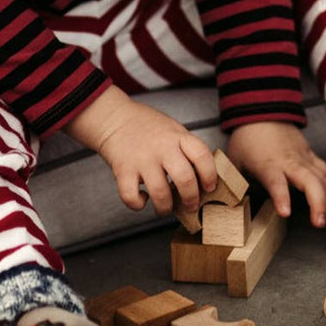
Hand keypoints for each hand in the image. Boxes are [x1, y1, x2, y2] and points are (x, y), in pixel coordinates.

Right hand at [64, 87, 217, 213]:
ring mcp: (142, 160)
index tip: (209, 186)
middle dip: (191, 198)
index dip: (210, 174)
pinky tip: (143, 199)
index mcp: (178, 137)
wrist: (115, 118)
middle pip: (184, 178)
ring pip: (160, 193)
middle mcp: (162, 148)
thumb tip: (203, 177)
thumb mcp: (174, 129)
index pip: (202, 155)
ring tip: (166, 207)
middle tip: (191, 205)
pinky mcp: (123, 170)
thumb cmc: (148, 126)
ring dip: (166, 208)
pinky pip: (131, 196)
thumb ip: (187, 149)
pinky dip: (138, 204)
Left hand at [226, 122, 325, 229]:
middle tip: (321, 224)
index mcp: (268, 164)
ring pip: (324, 178)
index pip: (276, 181)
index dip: (281, 196)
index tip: (285, 213)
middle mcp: (290, 161)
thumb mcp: (233, 161)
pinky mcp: (311, 156)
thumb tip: (225, 205)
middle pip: (310, 180)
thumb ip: (232, 183)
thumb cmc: (247, 139)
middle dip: (319, 202)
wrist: (261, 111)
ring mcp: (304, 158)